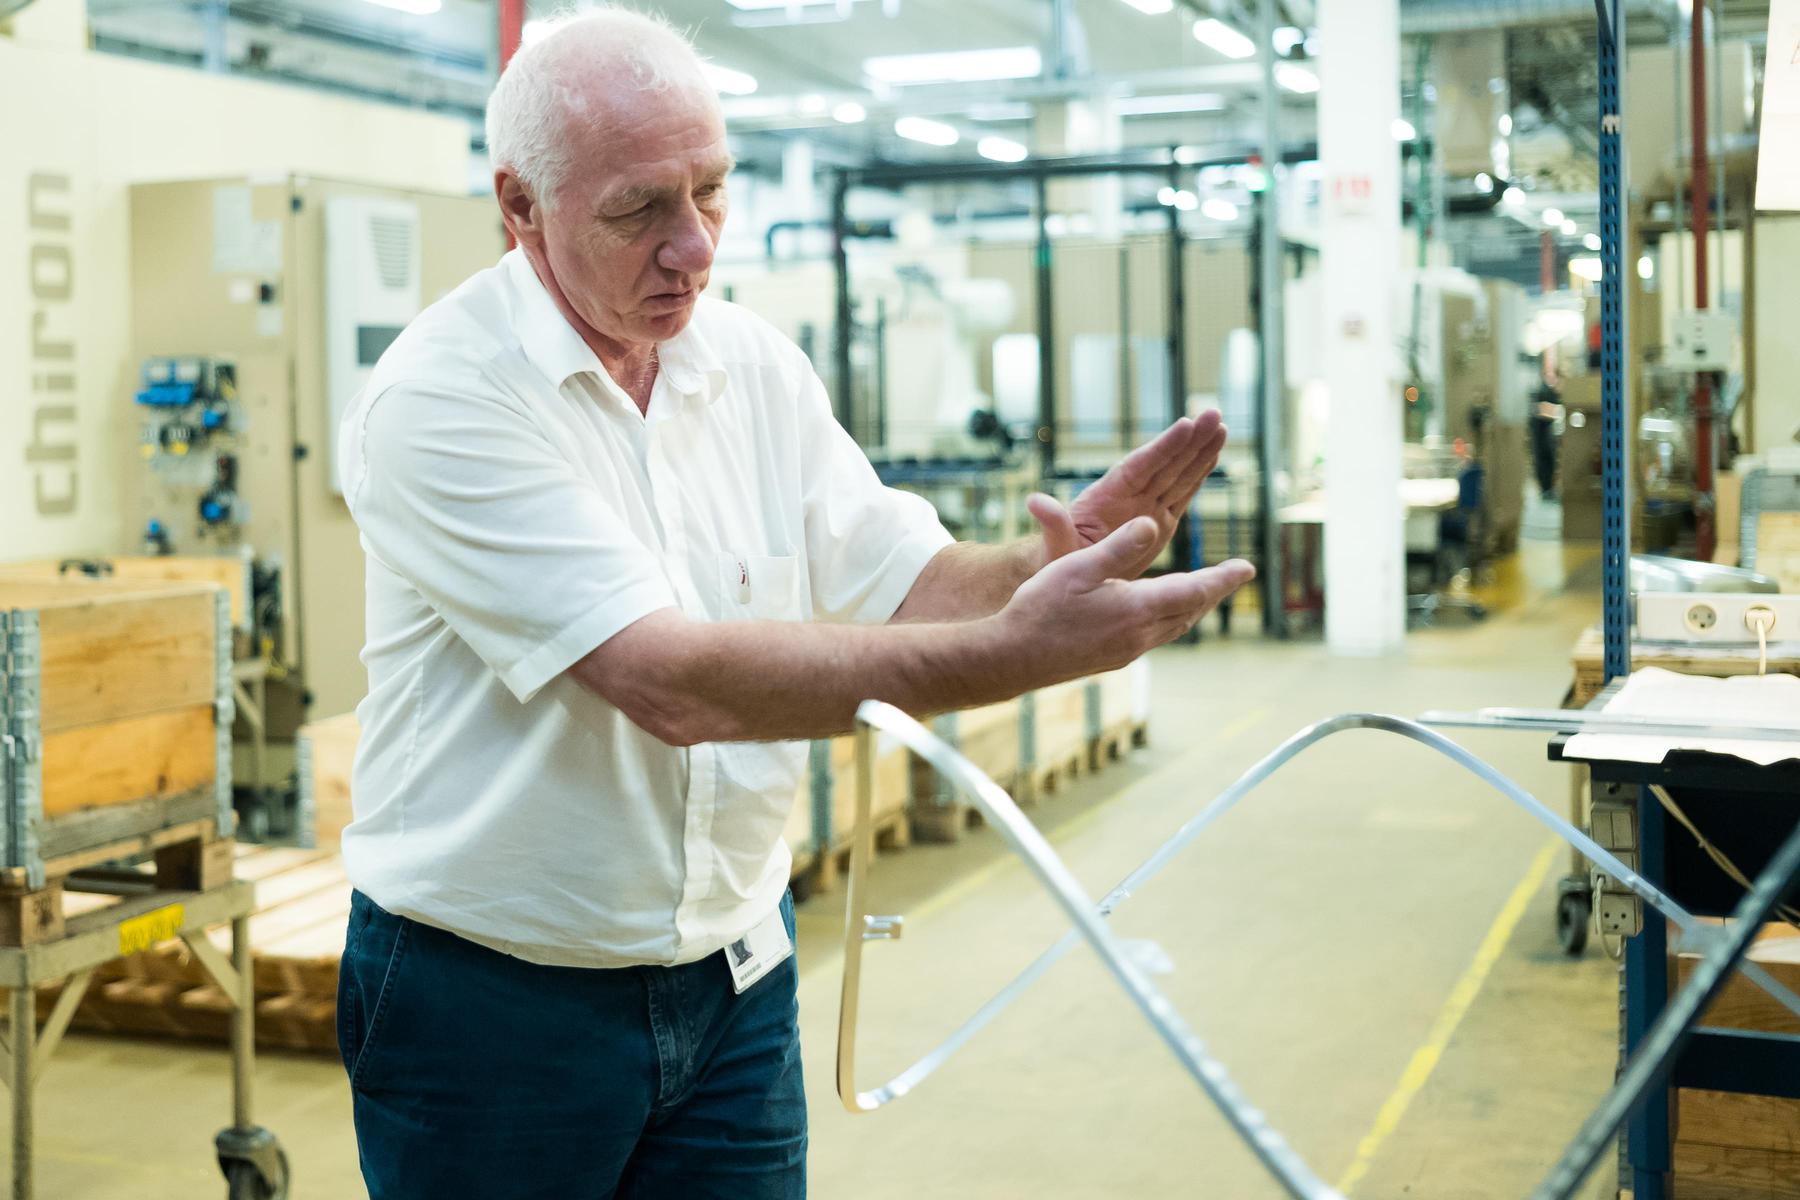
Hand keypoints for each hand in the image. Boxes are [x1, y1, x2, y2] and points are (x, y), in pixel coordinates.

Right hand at [999, 515, 1254, 678]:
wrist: (1011, 658)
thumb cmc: (1039, 608)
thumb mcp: (1076, 568)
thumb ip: (1118, 549)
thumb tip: (1151, 525)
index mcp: (1135, 608)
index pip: (1192, 589)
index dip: (1222, 578)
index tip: (1248, 567)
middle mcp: (1138, 634)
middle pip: (1190, 611)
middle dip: (1213, 592)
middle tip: (1233, 576)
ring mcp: (1125, 651)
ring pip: (1173, 627)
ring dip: (1192, 607)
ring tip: (1203, 593)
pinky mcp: (1112, 660)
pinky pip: (1154, 636)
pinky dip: (1169, 619)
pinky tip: (1158, 614)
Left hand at [1026, 412, 1226, 578]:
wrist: (1065, 576)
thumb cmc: (1055, 560)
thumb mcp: (1054, 546)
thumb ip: (1052, 524)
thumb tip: (1035, 501)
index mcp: (1107, 498)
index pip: (1140, 467)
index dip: (1163, 448)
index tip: (1185, 425)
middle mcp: (1129, 496)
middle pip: (1164, 463)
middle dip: (1190, 440)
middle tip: (1213, 413)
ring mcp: (1145, 506)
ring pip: (1177, 474)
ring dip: (1200, 451)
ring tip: (1220, 424)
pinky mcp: (1158, 522)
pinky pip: (1182, 493)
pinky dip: (1198, 475)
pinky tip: (1213, 454)